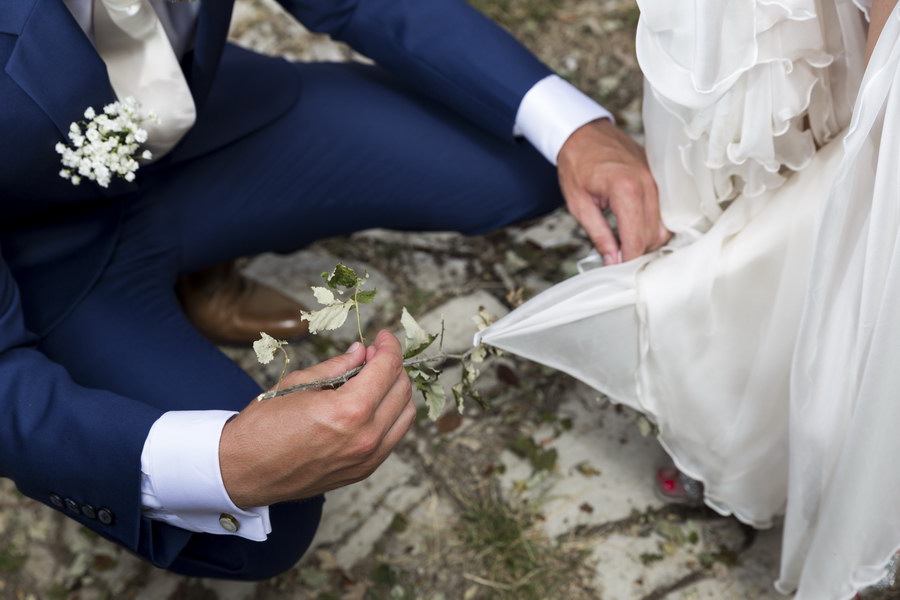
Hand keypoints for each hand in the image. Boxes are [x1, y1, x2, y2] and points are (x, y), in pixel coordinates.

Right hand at [219, 330, 414, 507]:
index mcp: (349, 410)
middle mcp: (366, 436)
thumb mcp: (298, 384)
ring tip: (375, 378)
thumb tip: (361, 351)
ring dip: (396, 390)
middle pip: (402, 389)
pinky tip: (372, 404)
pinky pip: (394, 436)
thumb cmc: (264, 426)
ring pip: (406, 414)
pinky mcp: (364, 471)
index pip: (388, 368)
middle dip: (393, 365)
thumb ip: (337, 366)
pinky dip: (391, 415)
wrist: (244, 471)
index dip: (389, 346)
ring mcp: (368, 458)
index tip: (383, 337)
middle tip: (373, 354)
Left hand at [557, 118, 669, 263]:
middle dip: (638, 252)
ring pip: (663, 225)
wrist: (583, 133)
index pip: (636, 238)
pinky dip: (652, 224)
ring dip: (646, 240)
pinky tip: (634, 229)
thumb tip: (612, 261)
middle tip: (618, 259)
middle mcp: (647, 184)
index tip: (617, 269)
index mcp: (626, 190)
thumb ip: (599, 235)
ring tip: (625, 245)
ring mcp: (656, 181)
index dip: (628, 259)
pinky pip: (663, 211)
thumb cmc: (577, 165)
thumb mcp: (579, 205)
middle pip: (654, 235)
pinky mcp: (658, 180)